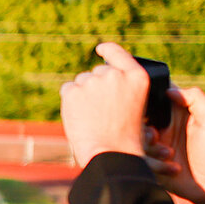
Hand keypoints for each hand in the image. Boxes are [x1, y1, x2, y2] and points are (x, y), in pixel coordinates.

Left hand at [61, 42, 149, 165]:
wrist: (111, 154)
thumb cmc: (126, 140)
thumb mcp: (137, 109)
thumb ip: (122, 89)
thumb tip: (99, 79)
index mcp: (137, 77)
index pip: (119, 54)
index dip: (107, 50)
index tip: (100, 49)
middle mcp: (115, 74)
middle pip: (98, 71)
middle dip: (96, 86)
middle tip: (100, 111)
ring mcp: (93, 81)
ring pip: (81, 81)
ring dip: (83, 95)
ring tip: (92, 119)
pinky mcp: (73, 91)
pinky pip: (67, 89)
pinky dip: (70, 102)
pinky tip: (80, 117)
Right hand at [145, 85, 204, 203]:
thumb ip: (195, 98)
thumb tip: (169, 90)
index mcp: (176, 113)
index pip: (154, 98)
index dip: (148, 101)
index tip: (150, 109)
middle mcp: (163, 127)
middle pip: (139, 119)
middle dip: (144, 127)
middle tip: (155, 136)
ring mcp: (156, 146)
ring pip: (136, 140)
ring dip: (152, 147)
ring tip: (170, 154)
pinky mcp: (152, 163)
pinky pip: (141, 160)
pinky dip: (157, 164)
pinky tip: (174, 168)